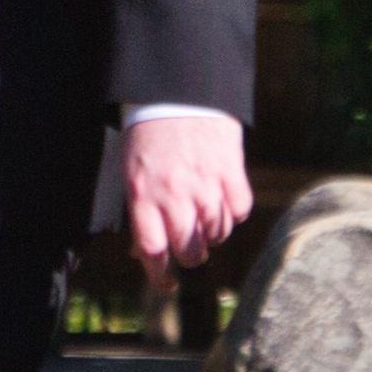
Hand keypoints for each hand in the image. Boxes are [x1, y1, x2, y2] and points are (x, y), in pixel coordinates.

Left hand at [123, 109, 250, 281]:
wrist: (177, 88)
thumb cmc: (148, 132)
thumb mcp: (131, 171)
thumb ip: (139, 211)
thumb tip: (143, 253)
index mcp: (143, 195)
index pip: (154, 252)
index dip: (161, 276)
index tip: (167, 283)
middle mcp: (174, 194)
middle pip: (190, 250)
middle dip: (190, 254)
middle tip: (190, 245)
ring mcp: (205, 183)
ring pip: (218, 234)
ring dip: (213, 234)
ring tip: (206, 218)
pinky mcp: (231, 170)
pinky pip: (240, 211)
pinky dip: (234, 212)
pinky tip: (224, 199)